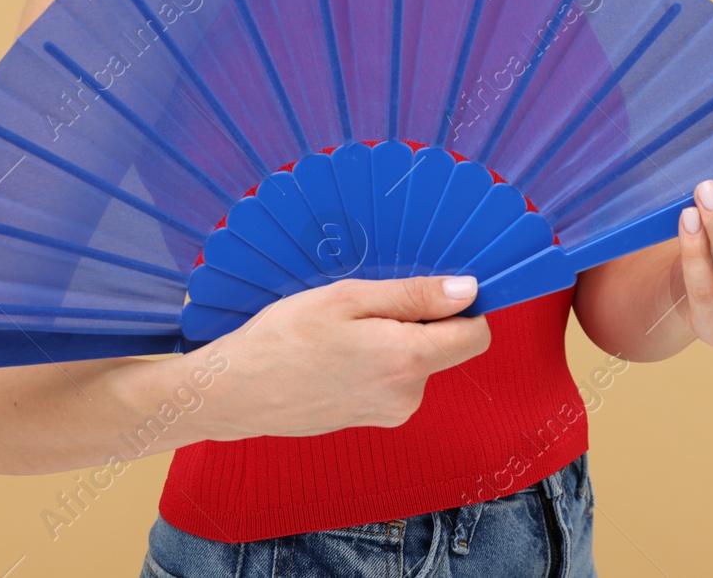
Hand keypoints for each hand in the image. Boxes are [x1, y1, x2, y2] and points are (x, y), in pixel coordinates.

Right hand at [187, 275, 490, 439]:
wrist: (236, 392)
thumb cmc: (285, 337)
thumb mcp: (348, 299)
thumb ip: (414, 296)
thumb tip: (468, 291)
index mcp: (407, 360)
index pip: (476, 336)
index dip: (465, 309)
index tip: (437, 291)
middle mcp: (408, 395)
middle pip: (444, 347)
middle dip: (419, 322)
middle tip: (366, 308)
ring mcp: (390, 412)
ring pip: (416, 362)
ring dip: (394, 342)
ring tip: (344, 333)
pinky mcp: (372, 420)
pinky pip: (394, 381)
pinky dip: (377, 362)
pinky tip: (338, 355)